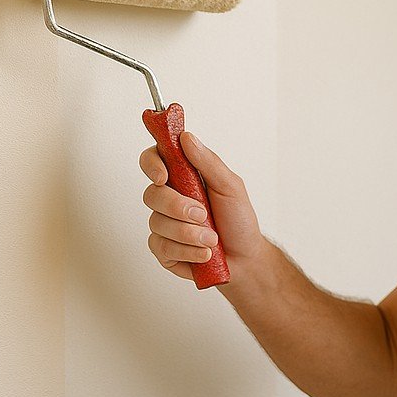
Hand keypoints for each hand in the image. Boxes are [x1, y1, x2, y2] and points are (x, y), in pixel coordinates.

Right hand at [139, 132, 267, 282]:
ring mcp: (164, 224)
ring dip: (189, 233)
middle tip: (203, 215)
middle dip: (178, 207)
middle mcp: (169, 199)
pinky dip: (187, 251)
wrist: (245, 259)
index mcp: (183, 178)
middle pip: (151, 194)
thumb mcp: (231, 187)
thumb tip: (186, 137)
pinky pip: (162, 247)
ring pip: (157, 223)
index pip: (154, 160)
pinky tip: (204, 254)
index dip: (152, 165)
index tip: (163, 176)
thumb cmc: (238, 220)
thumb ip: (208, 162)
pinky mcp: (163, 249)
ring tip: (212, 239)